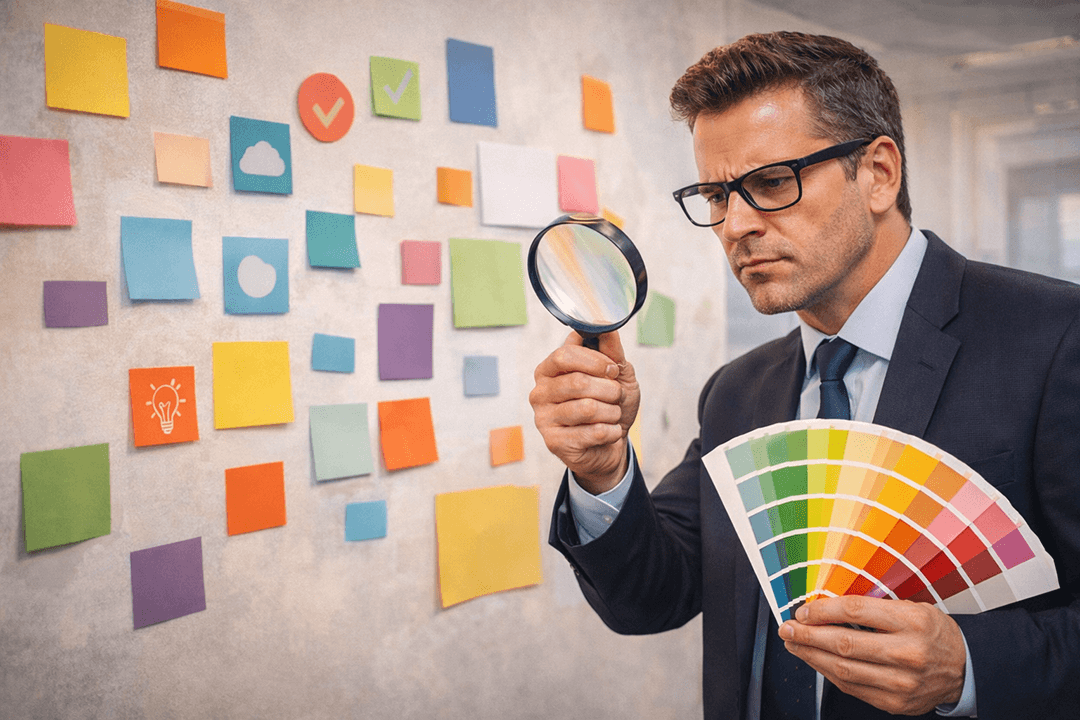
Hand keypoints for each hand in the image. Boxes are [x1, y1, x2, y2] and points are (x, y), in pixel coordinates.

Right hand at [529, 330, 639, 493]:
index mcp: (549, 370)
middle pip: (578, 382)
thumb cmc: (609, 405)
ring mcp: (543, 418)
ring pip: (587, 408)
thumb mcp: (616, 374)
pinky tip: (609, 432)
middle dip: (609, 389)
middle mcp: (540, 392)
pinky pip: (593, 432)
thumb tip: (607, 325)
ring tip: (612, 415)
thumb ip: (611, 349)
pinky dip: (611, 431)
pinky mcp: (554, 442)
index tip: (612, 369)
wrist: (611, 445)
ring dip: (611, 412)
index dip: (595, 360)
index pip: (565, 354)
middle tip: (616, 396)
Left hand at [779, 595, 965, 715]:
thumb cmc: (933, 633)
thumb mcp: (913, 607)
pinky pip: (852, 687)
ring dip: (811, 656)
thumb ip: (874, 607)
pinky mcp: (896, 702)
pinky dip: (829, 673)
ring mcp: (902, 682)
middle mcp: (908, 653)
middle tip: (787, 628)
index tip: (804, 610)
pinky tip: (816, 661)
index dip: (823, 611)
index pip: (855, 612)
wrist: (966, 668)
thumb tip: (826, 607)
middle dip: (808, 635)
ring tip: (794, 645)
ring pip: (844, 669)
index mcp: (912, 621)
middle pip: (844, 643)